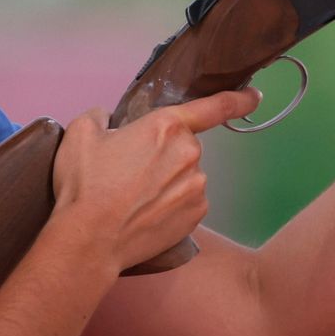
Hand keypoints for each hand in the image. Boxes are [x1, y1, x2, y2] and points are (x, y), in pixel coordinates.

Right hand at [51, 89, 260, 270]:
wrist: (91, 239)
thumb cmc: (86, 184)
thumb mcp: (81, 134)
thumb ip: (100, 116)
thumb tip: (107, 118)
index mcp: (166, 126)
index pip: (215, 107)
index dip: (238, 99)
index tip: (253, 96)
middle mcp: (190, 153)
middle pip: (184, 145)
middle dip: (163, 153)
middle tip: (131, 170)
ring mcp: (197, 186)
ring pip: (186, 175)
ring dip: (168, 180)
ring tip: (134, 197)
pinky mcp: (196, 215)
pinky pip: (187, 200)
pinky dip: (172, 203)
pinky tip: (147, 212)